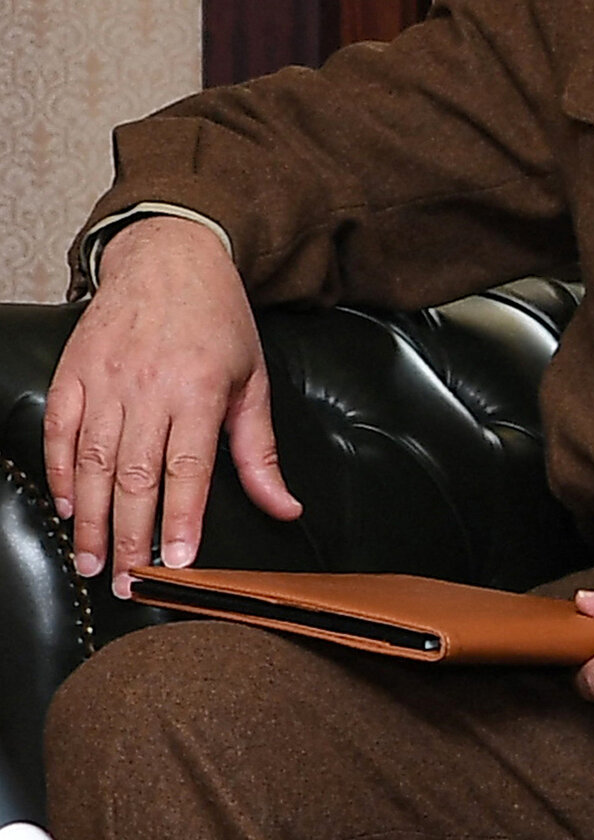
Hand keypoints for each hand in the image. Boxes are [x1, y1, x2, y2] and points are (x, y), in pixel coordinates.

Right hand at [42, 216, 301, 597]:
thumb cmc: (218, 321)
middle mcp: (147, 389)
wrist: (171, 257)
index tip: (175, 563)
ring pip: (91, 462)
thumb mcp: (253, 381)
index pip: (187, 470)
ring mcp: (105, 381)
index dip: (181, 520)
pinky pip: (61, 432)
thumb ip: (261, 452)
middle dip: (129, 536)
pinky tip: (67, 505)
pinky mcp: (74, 373)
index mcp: (198, 391)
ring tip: (91, 560)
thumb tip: (286, 507)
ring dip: (89, 518)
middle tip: (128, 582)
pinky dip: (61, 472)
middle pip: (133, 476)